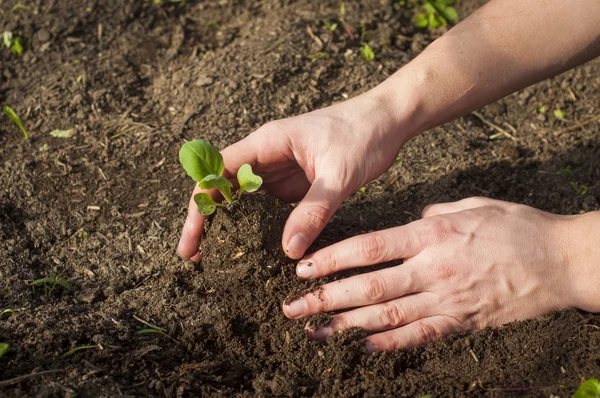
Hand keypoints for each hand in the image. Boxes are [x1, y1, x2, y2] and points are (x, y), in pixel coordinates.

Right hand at [177, 85, 416, 260]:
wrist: (389, 120)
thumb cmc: (364, 134)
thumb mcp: (340, 175)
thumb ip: (314, 210)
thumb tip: (289, 250)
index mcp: (268, 142)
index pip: (218, 172)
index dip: (200, 204)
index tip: (192, 238)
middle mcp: (266, 155)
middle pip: (223, 186)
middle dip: (206, 219)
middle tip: (196, 256)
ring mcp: (280, 169)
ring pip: (243, 198)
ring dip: (228, 224)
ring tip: (216, 257)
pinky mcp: (295, 181)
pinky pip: (268, 205)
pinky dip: (256, 224)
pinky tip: (253, 247)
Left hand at [282, 197, 591, 351]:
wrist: (562, 260)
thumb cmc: (517, 226)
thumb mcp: (473, 205)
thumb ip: (436, 214)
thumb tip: (414, 219)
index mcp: (431, 235)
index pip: (370, 247)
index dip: (333, 259)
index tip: (303, 268)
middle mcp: (432, 268)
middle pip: (369, 287)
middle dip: (325, 298)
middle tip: (292, 308)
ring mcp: (447, 298)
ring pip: (387, 316)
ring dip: (346, 325)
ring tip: (314, 332)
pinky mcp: (463, 321)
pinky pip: (421, 335)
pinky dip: (390, 343)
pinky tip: (363, 347)